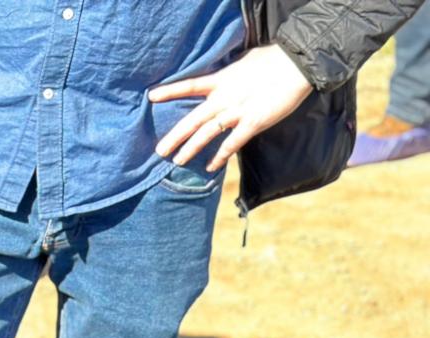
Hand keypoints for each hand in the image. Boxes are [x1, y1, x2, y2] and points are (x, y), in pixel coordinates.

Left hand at [150, 44, 312, 171]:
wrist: (298, 63)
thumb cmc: (273, 59)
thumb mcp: (244, 63)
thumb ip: (229, 75)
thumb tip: (223, 77)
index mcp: (221, 80)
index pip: (190, 85)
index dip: (170, 90)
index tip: (151, 97)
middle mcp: (224, 97)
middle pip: (193, 119)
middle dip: (175, 136)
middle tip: (158, 151)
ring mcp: (237, 110)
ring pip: (207, 133)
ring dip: (191, 148)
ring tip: (176, 161)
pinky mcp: (253, 121)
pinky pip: (232, 143)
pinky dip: (220, 156)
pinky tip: (210, 167)